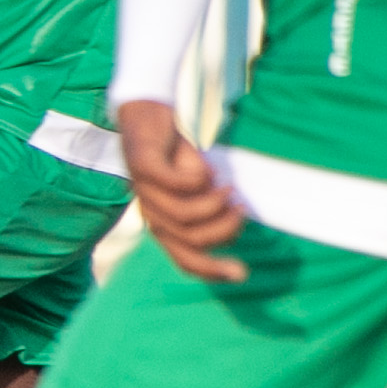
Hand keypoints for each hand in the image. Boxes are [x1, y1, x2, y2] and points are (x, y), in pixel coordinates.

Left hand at [116, 98, 244, 280]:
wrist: (148, 114)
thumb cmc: (177, 156)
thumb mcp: (198, 189)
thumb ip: (209, 209)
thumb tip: (234, 226)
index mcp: (163, 224)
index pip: (184, 260)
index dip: (212, 271)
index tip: (243, 273)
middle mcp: (150, 213)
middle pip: (189, 242)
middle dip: (223, 231)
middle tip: (241, 210)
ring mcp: (143, 191)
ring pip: (183, 216)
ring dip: (214, 205)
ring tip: (229, 189)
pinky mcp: (143, 166)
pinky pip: (177, 184)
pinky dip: (200, 180)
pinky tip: (211, 172)